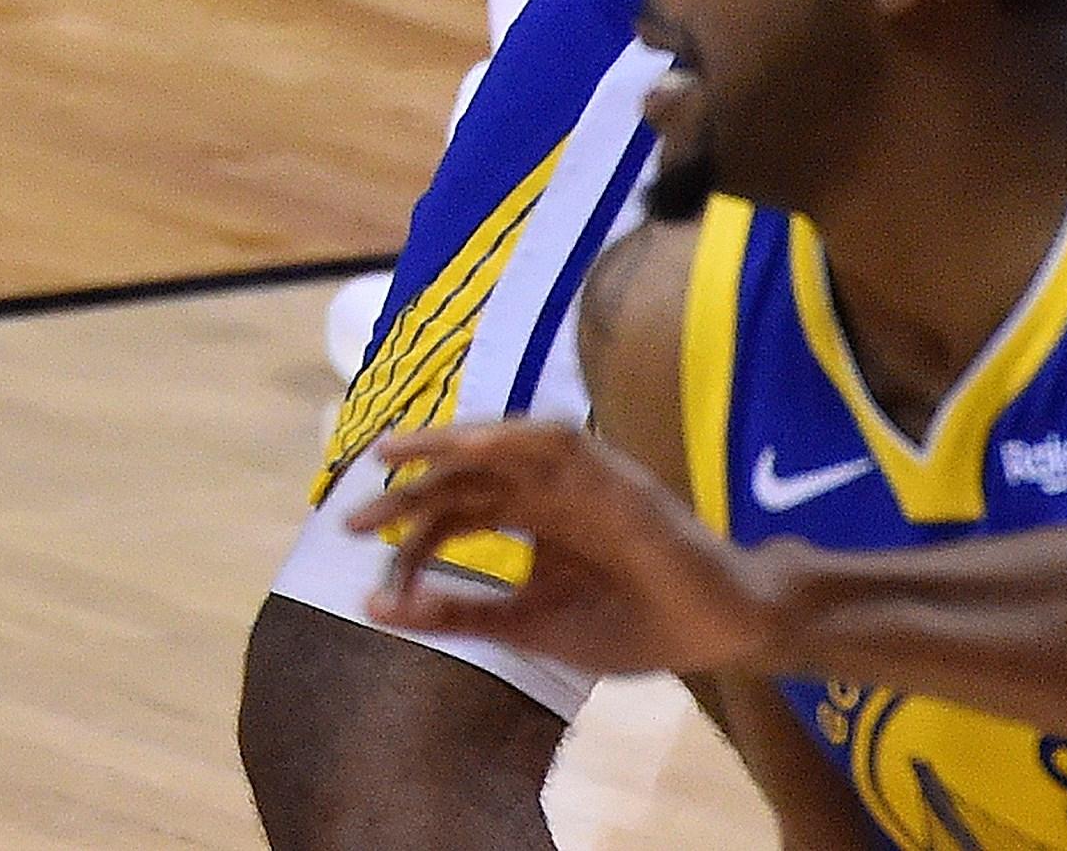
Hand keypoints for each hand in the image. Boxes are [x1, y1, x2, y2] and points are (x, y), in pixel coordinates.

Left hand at [354, 420, 793, 681]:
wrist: (717, 630)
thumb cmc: (633, 625)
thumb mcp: (530, 626)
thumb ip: (460, 614)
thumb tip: (373, 610)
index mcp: (527, 519)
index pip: (453, 514)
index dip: (409, 538)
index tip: (371, 577)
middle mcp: (543, 488)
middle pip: (462, 476)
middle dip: (405, 493)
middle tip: (350, 519)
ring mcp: (576, 476)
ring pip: (497, 444)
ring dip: (444, 443)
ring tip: (391, 455)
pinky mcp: (610, 471)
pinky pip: (555, 440)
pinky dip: (511, 436)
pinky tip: (470, 445)